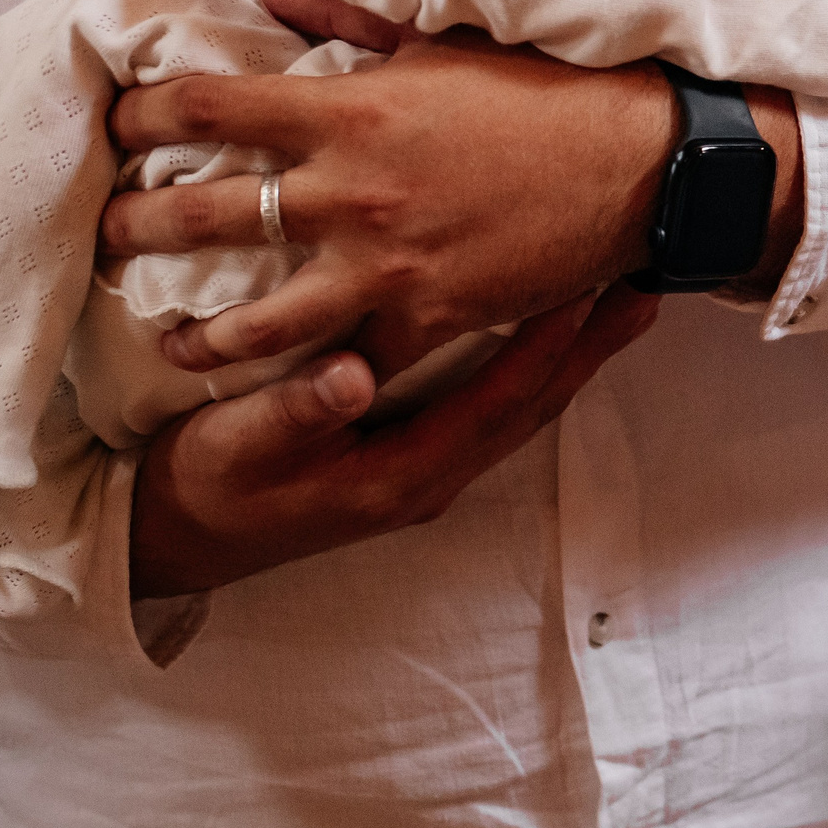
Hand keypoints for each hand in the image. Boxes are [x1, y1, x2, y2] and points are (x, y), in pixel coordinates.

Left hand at [102, 27, 679, 381]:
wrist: (637, 159)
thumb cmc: (546, 87)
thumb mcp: (441, 35)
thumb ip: (346, 12)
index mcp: (347, 110)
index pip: (205, 106)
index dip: (143, 114)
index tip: (118, 124)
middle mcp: (350, 191)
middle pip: (203, 214)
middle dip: (136, 227)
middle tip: (108, 235)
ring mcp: (386, 263)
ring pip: (256, 320)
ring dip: (198, 334)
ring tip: (167, 341)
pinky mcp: (429, 316)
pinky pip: (350, 364)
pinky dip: (308, 382)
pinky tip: (280, 390)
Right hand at [130, 285, 658, 596]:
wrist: (179, 544)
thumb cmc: (207, 489)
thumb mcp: (235, 447)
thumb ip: (295, 412)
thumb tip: (352, 375)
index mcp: (401, 477)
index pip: (497, 403)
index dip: (547, 346)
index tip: (591, 288)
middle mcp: (431, 476)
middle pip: (532, 403)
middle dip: (591, 346)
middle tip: (647, 283)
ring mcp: (428, 468)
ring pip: (522, 404)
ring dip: (572, 352)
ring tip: (622, 295)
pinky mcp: (415, 453)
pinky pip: (494, 402)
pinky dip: (532, 362)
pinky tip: (552, 325)